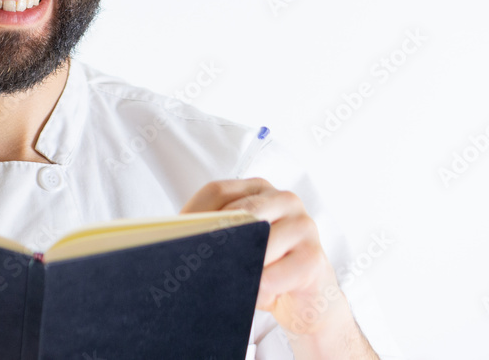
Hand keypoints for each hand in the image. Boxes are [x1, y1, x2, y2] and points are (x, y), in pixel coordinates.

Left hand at [180, 177, 373, 357]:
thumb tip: (183, 240)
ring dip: (238, 268)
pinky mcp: (314, 257)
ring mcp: (303, 225)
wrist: (309, 300)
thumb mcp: (241, 245)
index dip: (192, 214)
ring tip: (228, 282)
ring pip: (258, 243)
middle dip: (215, 240)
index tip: (174, 236)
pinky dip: (257, 290)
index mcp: (259, 189)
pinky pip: (273, 276)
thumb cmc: (267, 267)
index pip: (217, 191)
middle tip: (195, 262)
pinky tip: (256, 296)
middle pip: (239, 213)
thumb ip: (219, 234)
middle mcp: (284, 199)